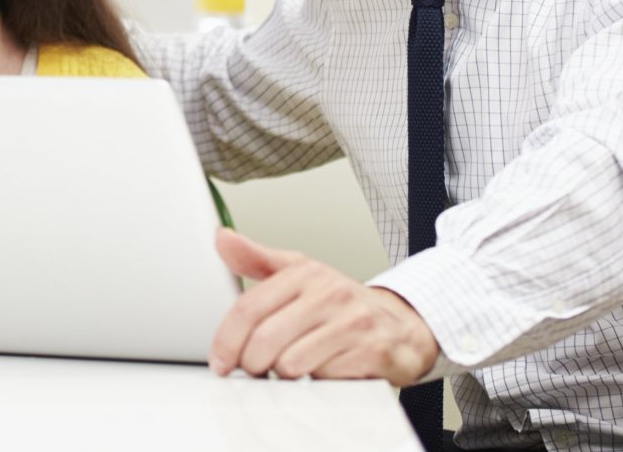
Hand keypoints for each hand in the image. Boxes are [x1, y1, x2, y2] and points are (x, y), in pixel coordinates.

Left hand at [208, 229, 438, 384]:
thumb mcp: (300, 273)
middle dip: (251, 363)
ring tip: (293, 366)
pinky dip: (316, 382)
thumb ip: (257, 259)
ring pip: (290, 364)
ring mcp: (352, 323)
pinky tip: (323, 371)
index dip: (226, 340)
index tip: (220, 360)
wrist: (403, 325)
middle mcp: (330, 294)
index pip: (248, 308)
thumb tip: (223, 239)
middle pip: (264, 341)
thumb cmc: (343, 304)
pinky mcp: (372, 353)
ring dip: (284, 375)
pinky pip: (323, 379)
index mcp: (305, 272)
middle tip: (256, 368)